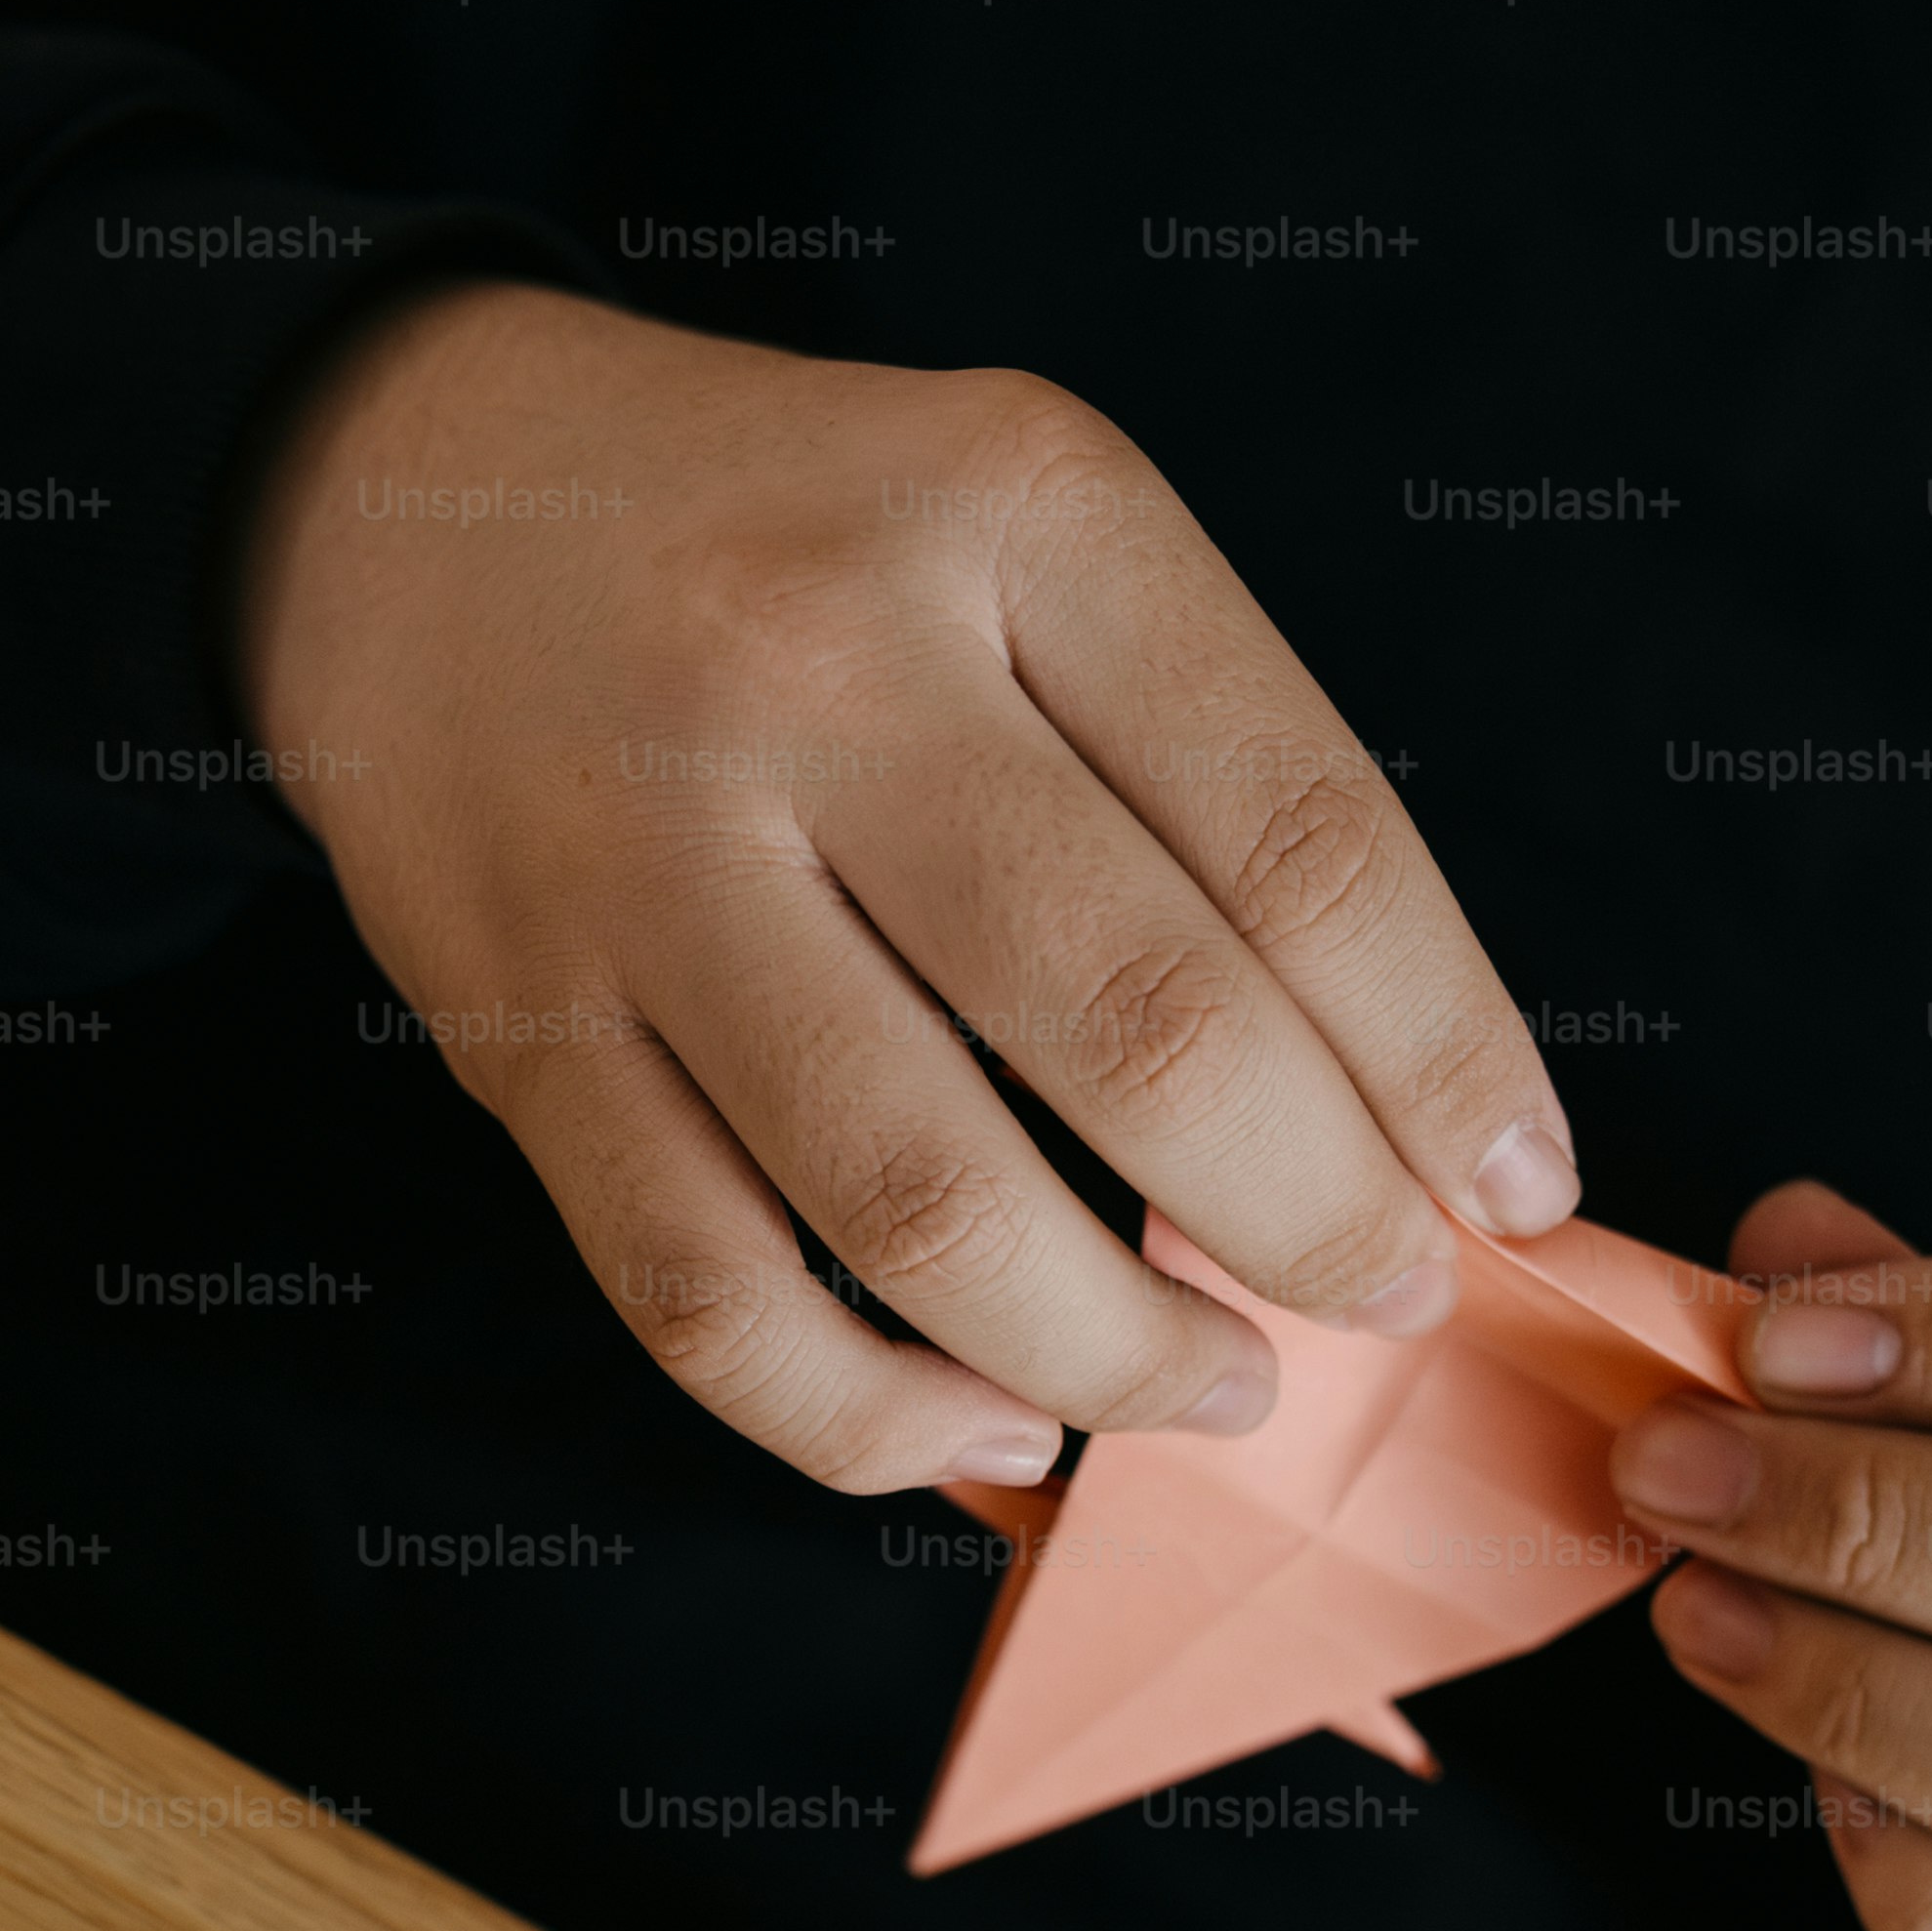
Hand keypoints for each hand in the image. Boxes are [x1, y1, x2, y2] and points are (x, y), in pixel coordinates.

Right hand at [232, 283, 1583, 1492]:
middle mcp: (819, 660)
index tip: (1517, 1189)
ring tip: (1218, 1390)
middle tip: (1387, 1298)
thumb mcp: (1026, 529)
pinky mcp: (514, 1024)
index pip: (1301, 830)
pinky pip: (709, 1295)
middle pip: (1138, 1023)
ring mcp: (645, 855)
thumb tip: (1405, 1116)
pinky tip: (993, 1429)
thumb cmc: (803, 549)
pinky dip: (869, 1420)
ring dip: (1113, 1349)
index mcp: (1012, 506)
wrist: (413, 501)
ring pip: (919, 1200)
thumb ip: (1199, 769)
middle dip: (1313, 1218)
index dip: (1445, 1050)